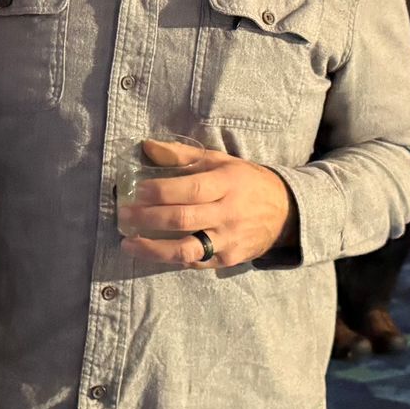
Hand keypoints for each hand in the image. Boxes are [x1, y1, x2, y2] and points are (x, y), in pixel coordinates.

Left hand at [117, 140, 295, 267]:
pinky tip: (151, 252)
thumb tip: (147, 146)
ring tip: (128, 244)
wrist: (285, 212)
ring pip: (186, 250)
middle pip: (183, 219)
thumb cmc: (245, 182)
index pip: (190, 189)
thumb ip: (182, 155)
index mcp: (226, 184)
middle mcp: (228, 213)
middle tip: (124, 214)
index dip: (161, 191)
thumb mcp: (220, 161)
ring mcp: (228, 240)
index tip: (138, 191)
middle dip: (149, 218)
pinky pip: (194, 262)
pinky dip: (169, 258)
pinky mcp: (228, 259)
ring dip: (153, 249)